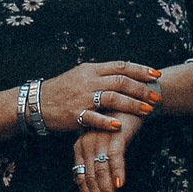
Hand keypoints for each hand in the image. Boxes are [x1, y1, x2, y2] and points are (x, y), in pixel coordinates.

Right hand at [41, 62, 160, 135]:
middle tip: (157, 97)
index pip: (121, 66)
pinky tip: (120, 126)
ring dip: (132, 104)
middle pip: (121, 82)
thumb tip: (124, 74)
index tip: (156, 75)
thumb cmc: (61, 90)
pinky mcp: (74, 114)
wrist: (35, 102)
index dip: (140, 70)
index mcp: (91, 69)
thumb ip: (101, 74)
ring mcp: (81, 97)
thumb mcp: (80, 75)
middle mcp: (88, 81)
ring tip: (148, 110)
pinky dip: (108, 122)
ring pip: (112, 98)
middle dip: (142, 90)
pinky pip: (94, 118)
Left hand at [73, 113, 141, 191]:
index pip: (80, 178)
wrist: (133, 102)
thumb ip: (100, 163)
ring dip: (107, 191)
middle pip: (89, 178)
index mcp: (81, 148)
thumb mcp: (105, 145)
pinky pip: (115, 156)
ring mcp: (100, 140)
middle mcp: (86, 144)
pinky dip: (117, 171)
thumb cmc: (118, 125)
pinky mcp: (116, 135)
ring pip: (100, 171)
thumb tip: (102, 188)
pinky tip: (121, 184)